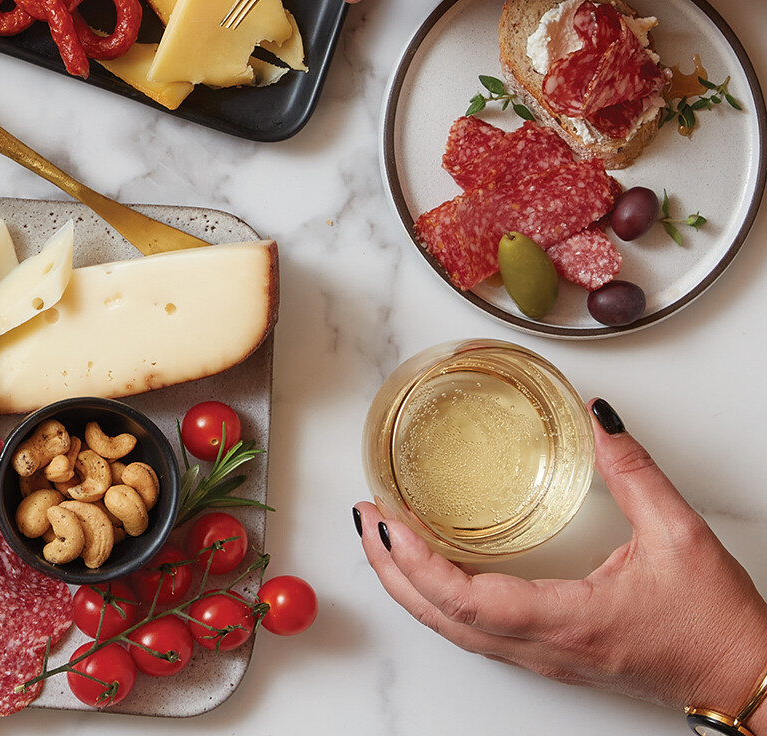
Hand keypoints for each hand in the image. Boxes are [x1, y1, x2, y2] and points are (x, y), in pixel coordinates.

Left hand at [356, 399, 766, 721]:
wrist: (742, 678)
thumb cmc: (716, 622)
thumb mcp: (679, 535)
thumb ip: (635, 472)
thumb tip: (598, 418)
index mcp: (565, 619)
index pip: (463, 599)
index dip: (415, 562)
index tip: (386, 523)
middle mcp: (541, 647)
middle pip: (440, 619)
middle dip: (391, 570)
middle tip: (367, 519)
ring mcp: (542, 658)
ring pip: (454, 631)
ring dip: (411, 587)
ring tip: (385, 539)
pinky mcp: (551, 657)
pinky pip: (476, 634)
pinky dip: (441, 601)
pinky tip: (433, 571)